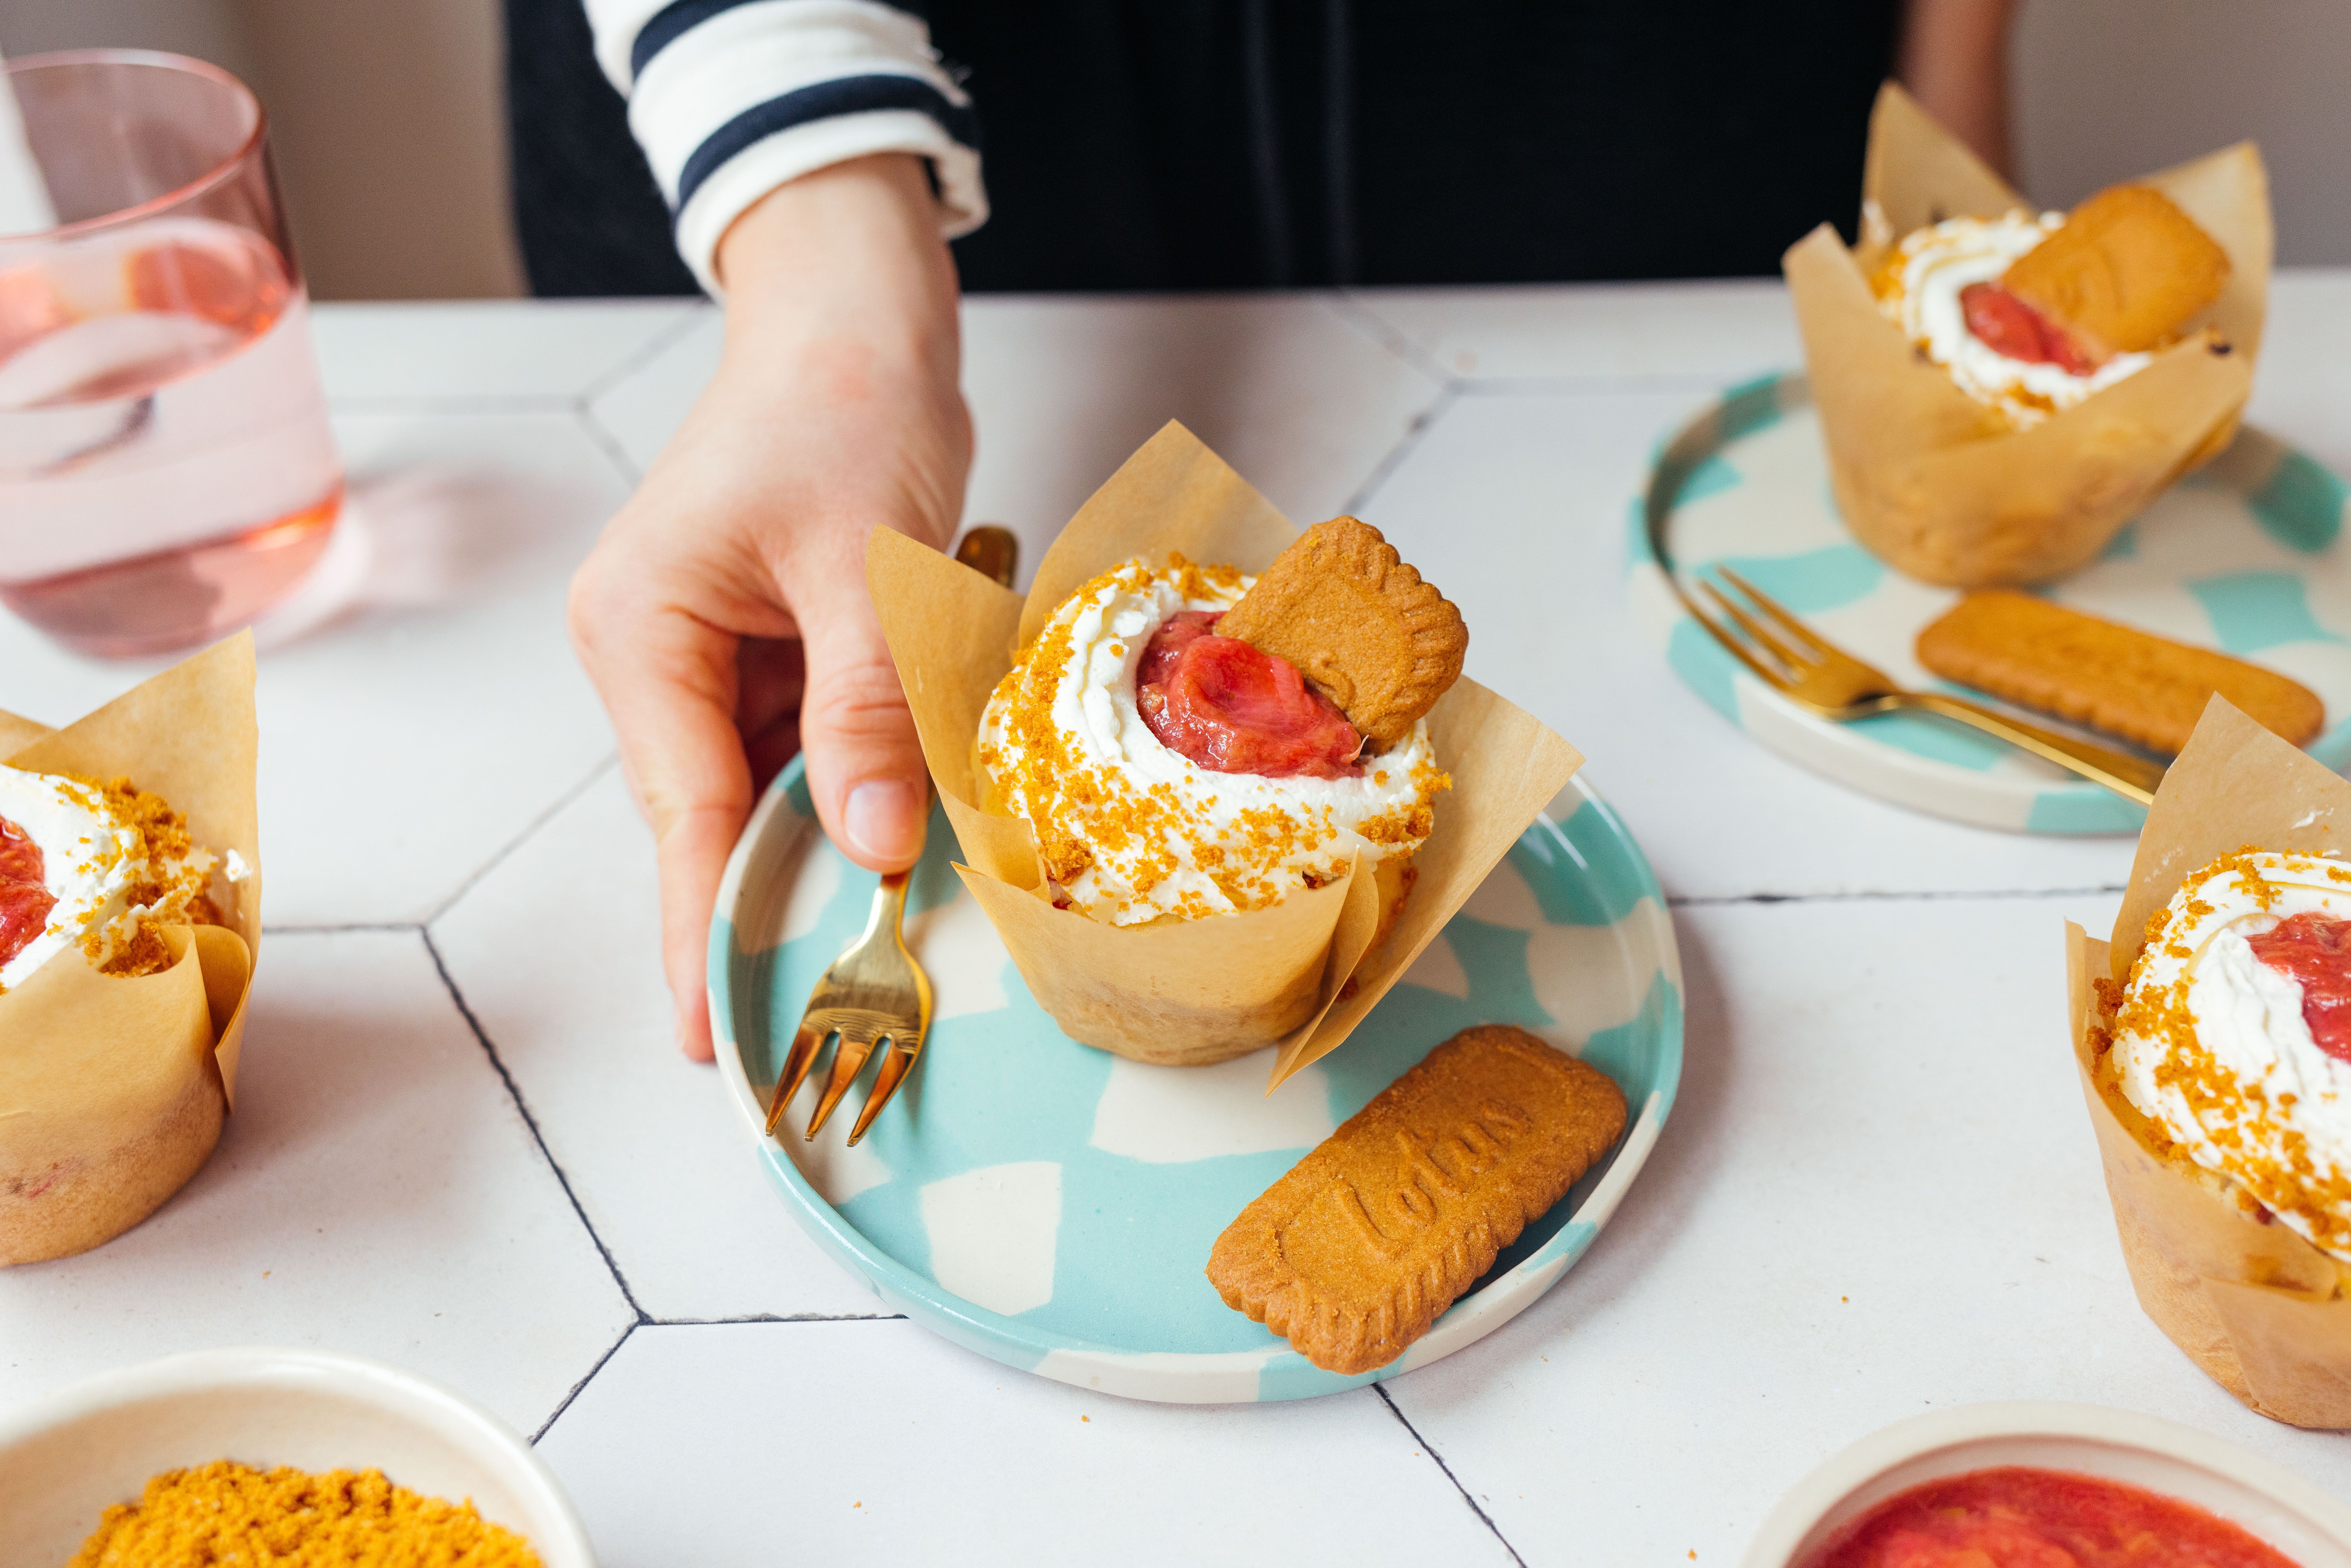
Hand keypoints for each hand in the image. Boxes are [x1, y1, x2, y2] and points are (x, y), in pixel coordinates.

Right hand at [569, 153, 969, 1060]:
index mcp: (638, 632)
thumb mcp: (864, 564)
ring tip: (893, 924)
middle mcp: (658, 655)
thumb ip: (865, 707)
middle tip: (837, 1006)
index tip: (709, 1034)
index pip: (681, 812)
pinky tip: (915, 816)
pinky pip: (815, 746)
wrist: (856, 323)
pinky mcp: (774, 651)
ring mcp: (714, 657)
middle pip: (720, 813)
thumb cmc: (842, 409)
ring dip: (840, 836)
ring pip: (773, 788)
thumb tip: (870, 841)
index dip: (702, 927)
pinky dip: (864, 779)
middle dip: (783, 892)